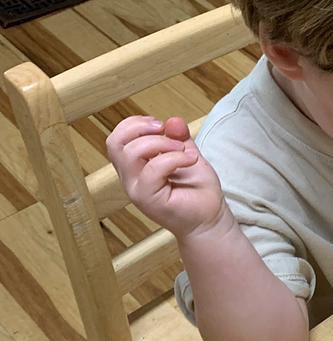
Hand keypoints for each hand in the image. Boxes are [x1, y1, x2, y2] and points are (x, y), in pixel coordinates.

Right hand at [106, 115, 228, 240]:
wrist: (209, 219)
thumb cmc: (198, 191)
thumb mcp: (187, 154)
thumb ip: (178, 138)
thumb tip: (172, 120)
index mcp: (134, 167)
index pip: (116, 139)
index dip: (134, 124)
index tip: (160, 125)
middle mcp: (130, 178)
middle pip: (115, 143)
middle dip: (141, 128)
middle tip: (166, 131)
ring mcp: (137, 190)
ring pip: (130, 153)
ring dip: (160, 143)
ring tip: (183, 150)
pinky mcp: (148, 200)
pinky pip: (152, 170)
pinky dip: (173, 158)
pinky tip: (190, 159)